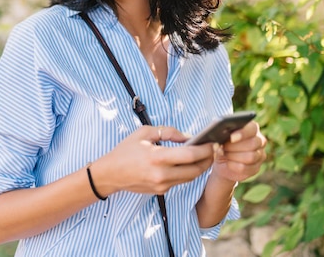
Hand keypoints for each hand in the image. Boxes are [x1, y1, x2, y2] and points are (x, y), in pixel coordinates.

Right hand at [91, 126, 214, 195]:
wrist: (110, 174)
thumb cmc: (125, 151)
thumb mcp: (144, 133)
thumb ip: (167, 132)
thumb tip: (187, 136)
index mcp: (158, 157)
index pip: (190, 155)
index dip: (205, 149)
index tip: (212, 142)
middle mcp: (162, 174)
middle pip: (195, 169)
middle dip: (207, 160)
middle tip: (212, 150)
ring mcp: (162, 185)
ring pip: (190, 177)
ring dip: (199, 167)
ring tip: (204, 156)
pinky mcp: (161, 191)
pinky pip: (180, 181)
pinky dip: (187, 172)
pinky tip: (188, 163)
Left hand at [211, 121, 267, 182]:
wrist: (222, 162)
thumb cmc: (221, 145)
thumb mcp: (219, 138)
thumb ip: (221, 136)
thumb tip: (218, 139)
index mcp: (252, 129)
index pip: (253, 128)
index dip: (243, 133)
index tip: (232, 137)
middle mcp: (259, 141)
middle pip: (253, 143)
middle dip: (235, 146)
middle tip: (223, 147)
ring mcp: (260, 155)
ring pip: (251, 156)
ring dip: (233, 156)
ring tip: (224, 154)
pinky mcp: (256, 168)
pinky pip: (247, 168)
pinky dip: (234, 166)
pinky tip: (228, 163)